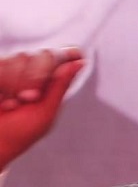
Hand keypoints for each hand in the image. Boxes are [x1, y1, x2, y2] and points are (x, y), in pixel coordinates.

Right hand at [0, 48, 83, 170]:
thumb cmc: (18, 133)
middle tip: (28, 98)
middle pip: (43, 55)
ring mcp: (10, 70)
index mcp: (50, 84)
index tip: (73, 55)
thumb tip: (80, 62)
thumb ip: (60, 85)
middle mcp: (31, 72)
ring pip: (20, 58)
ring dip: (15, 84)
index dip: (68, 54)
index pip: (64, 56)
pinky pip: (1, 64)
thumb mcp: (45, 112)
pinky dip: (2, 84)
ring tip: (10, 103)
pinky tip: (0, 99)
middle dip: (36, 78)